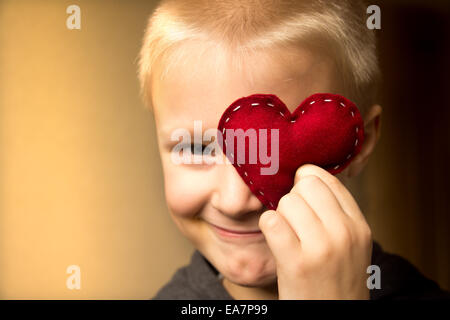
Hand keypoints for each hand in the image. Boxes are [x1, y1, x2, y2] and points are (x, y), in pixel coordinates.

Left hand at [258, 164, 372, 298]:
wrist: (332, 317)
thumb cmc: (334, 279)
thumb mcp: (350, 244)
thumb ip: (335, 211)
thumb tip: (304, 176)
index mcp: (359, 225)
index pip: (326, 178)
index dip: (307, 183)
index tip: (302, 199)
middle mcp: (345, 232)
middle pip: (305, 184)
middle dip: (294, 198)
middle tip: (295, 221)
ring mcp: (322, 247)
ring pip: (286, 202)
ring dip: (281, 216)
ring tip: (289, 236)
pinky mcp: (296, 262)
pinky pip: (271, 221)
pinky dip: (268, 228)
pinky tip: (277, 242)